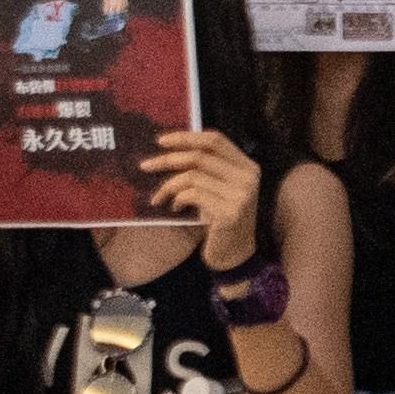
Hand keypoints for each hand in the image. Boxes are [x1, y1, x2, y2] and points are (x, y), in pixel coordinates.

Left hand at [144, 123, 266, 266]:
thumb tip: (171, 148)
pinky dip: (177, 199)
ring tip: (159, 197)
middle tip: (146, 166)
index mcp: (247, 166)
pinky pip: (193, 195)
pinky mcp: (230, 213)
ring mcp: (242, 195)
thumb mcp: (219, 188)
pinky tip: (175, 208)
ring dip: (168, 185)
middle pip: (200, 156)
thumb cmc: (221, 220)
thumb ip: (207, 168)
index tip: (161, 141)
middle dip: (168, 159)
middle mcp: (248, 178)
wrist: (234, 256)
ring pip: (192, 176)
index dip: (186, 137)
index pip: (215, 140)